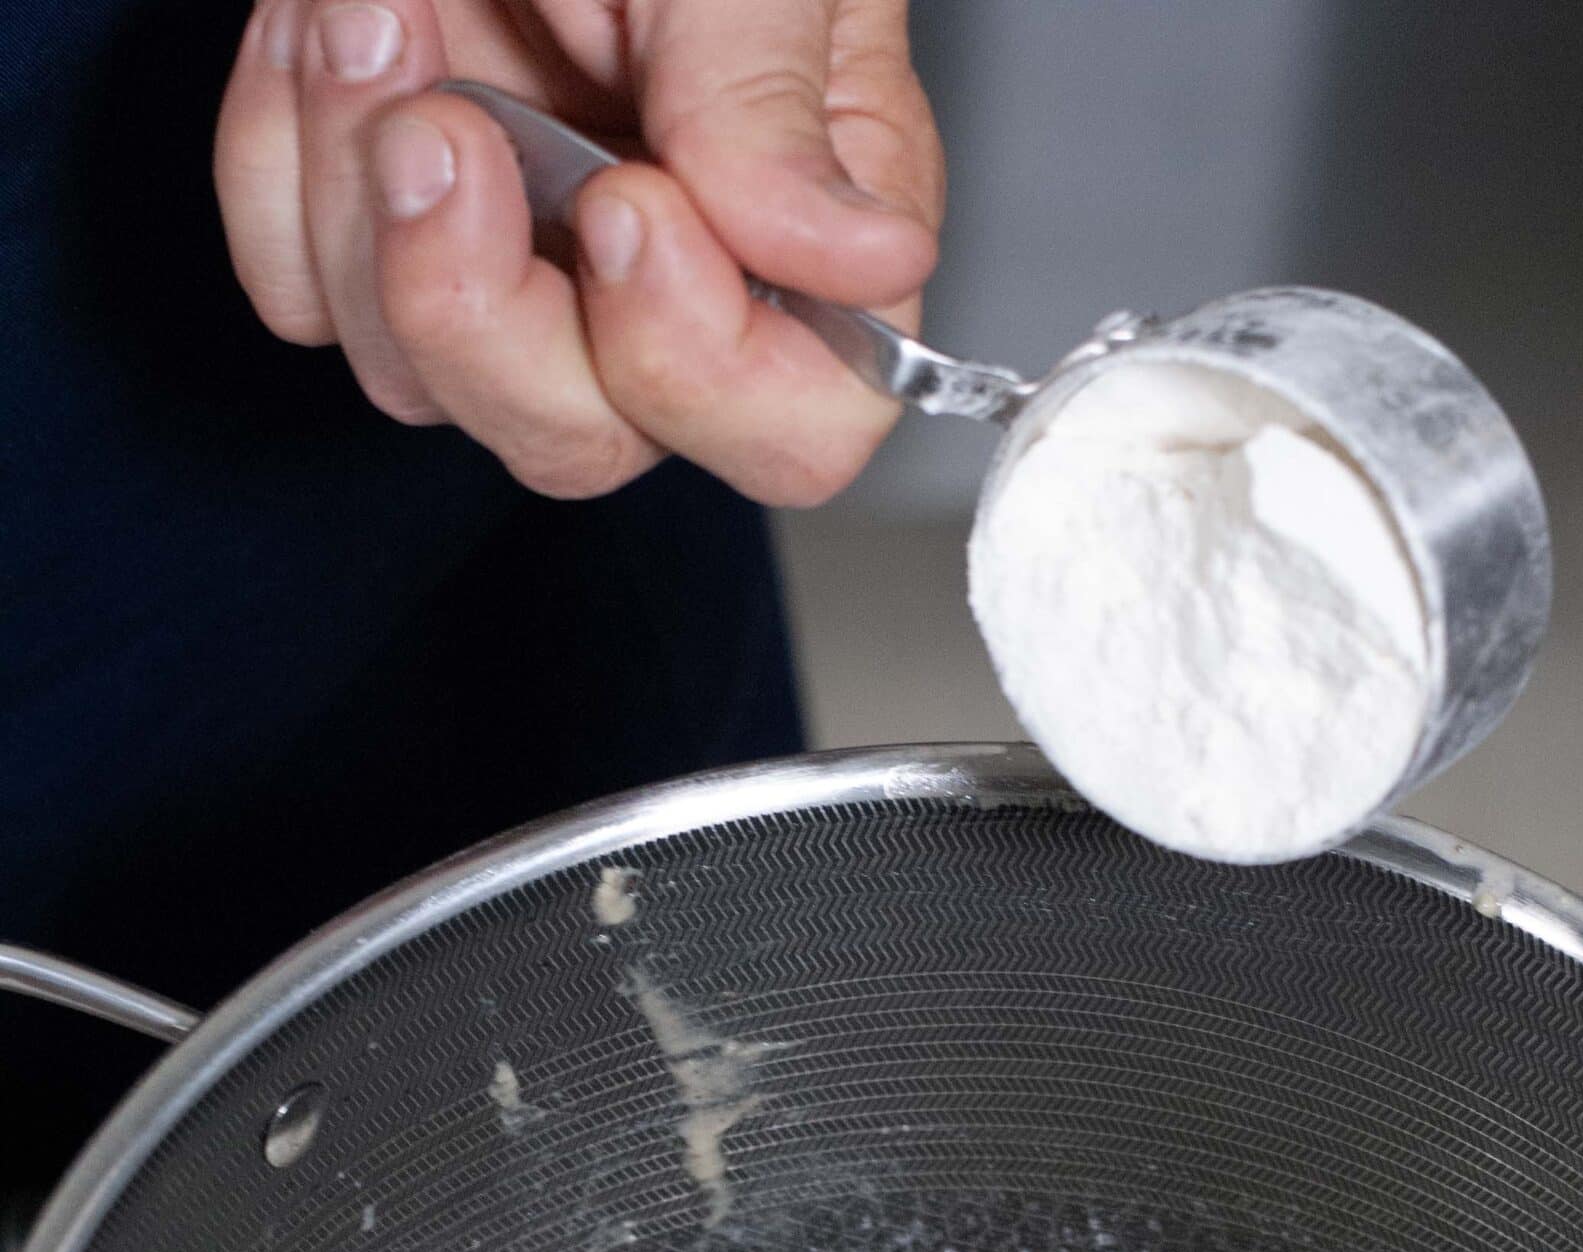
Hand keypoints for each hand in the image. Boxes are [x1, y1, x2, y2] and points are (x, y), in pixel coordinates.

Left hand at [213, 0, 942, 501]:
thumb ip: (775, 96)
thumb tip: (861, 261)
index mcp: (799, 228)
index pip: (793, 428)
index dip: (700, 368)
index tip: (631, 206)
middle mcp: (658, 278)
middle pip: (578, 442)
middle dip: (484, 310)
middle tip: (450, 128)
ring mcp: (514, 264)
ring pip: (415, 380)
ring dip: (363, 196)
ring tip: (383, 6)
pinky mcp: (376, 230)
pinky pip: (303, 289)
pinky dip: (286, 158)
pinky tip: (342, 24)